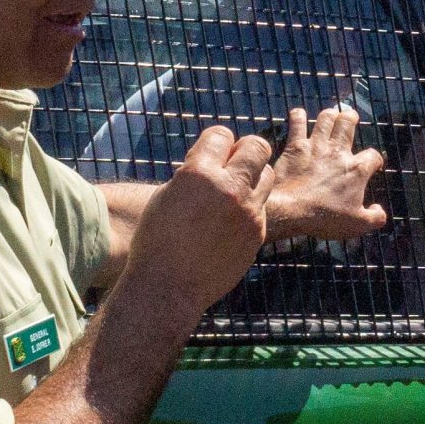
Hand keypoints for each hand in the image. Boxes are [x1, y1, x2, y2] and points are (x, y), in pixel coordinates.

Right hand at [124, 125, 275, 316]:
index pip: (222, 135)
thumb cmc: (157, 241)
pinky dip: (250, 207)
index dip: (215, 143)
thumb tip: (215, 162)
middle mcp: (228, 189)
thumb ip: (195, 174)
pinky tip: (230, 221)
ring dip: (253, 176)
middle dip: (245, 150)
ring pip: (267, 175)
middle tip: (232, 163)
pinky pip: (262, 207)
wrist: (168, 289)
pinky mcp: (257, 233)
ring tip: (233, 191)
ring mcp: (248, 212)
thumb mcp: (167, 196)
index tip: (209, 154)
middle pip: (257, 147)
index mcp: (198, 174)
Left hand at [265, 105, 387, 241]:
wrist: (292, 210)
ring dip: (329, 115)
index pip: (373, 156)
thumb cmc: (325, 218)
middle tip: (350, 116)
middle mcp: (339, 152)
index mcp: (357, 170)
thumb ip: (375, 217)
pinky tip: (299, 115)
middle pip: (348, 123)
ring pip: (326, 118)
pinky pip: (297, 122)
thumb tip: (379, 210)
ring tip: (331, 115)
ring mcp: (316, 146)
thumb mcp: (358, 225)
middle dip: (351, 117)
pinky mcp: (296, 147)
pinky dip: (298, 116)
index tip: (374, 164)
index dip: (376, 159)